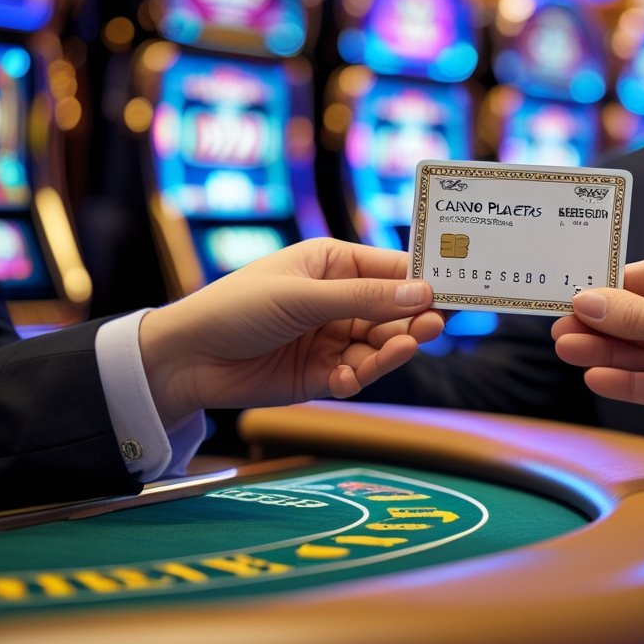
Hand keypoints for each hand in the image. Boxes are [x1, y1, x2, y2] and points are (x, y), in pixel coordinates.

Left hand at [139, 239, 443, 426]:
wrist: (187, 359)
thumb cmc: (238, 308)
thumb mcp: (302, 296)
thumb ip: (363, 298)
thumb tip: (422, 293)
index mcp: (334, 264)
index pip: (392, 268)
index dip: (423, 279)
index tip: (455, 290)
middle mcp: (339, 300)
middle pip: (393, 310)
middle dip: (412, 319)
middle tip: (434, 326)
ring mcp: (332, 338)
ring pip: (380, 345)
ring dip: (391, 351)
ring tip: (401, 350)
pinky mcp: (322, 375)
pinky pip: (357, 374)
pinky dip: (360, 377)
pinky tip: (348, 379)